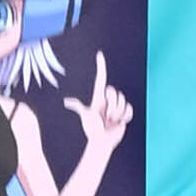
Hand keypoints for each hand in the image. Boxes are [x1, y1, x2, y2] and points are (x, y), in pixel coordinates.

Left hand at [60, 56, 132, 171]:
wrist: (102, 141)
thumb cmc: (92, 129)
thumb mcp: (86, 115)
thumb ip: (79, 107)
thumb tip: (66, 102)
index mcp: (98, 96)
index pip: (100, 78)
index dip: (100, 66)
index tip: (99, 54)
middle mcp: (108, 99)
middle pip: (114, 92)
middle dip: (111, 105)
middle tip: (106, 117)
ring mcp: (117, 105)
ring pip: (122, 101)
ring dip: (117, 113)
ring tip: (110, 121)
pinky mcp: (125, 113)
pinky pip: (129, 108)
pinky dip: (125, 117)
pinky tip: (118, 123)